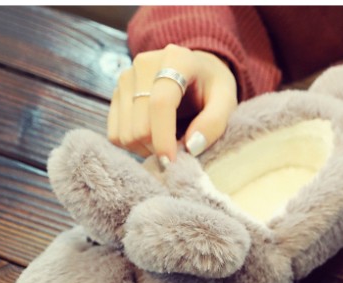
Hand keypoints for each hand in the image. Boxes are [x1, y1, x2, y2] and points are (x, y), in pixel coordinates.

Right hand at [108, 44, 237, 162]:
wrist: (195, 70)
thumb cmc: (212, 88)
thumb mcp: (227, 101)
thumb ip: (214, 123)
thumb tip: (191, 147)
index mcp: (175, 59)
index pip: (161, 103)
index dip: (163, 137)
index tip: (171, 162)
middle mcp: (143, 64)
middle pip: (140, 125)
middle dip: (158, 147)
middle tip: (179, 151)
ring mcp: (125, 78)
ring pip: (125, 133)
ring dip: (147, 149)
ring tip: (168, 142)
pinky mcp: (115, 94)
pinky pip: (115, 135)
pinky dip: (134, 146)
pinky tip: (153, 140)